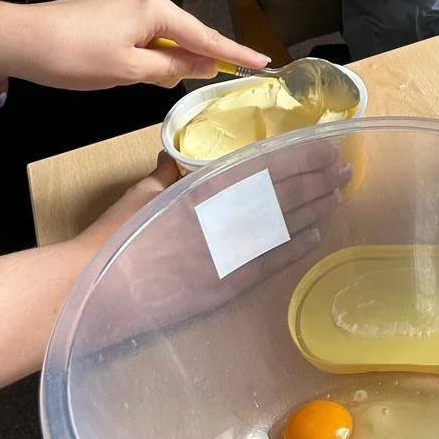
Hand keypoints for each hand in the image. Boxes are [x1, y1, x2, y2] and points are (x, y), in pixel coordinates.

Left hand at [14, 0, 268, 89]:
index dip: (233, 53)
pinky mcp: (110, 7)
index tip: (262, 61)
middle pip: (185, 31)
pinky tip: (148, 67)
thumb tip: (201, 65)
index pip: (204, 36)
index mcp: (154, 8)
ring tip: (175, 78)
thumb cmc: (74, 57)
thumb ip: (170, 68)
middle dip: (201, 55)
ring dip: (172, 56)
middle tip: (225, 76)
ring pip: (163, 33)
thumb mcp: (127, 71)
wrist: (21, 39)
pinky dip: (153, 50)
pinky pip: (145, 30)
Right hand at [72, 138, 351, 333]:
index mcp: (205, 189)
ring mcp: (228, 254)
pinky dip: (295, 248)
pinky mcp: (225, 286)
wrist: (95, 290)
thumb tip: (174, 157)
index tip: (326, 149)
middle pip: (283, 194)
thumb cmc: (113, 237)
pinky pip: (270, 262)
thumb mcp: (142, 193)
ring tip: (337, 197)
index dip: (301, 157)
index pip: (266, 167)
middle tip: (344, 171)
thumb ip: (166, 173)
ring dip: (314, 209)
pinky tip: (315, 237)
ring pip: (284, 225)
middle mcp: (225, 218)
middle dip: (317, 180)